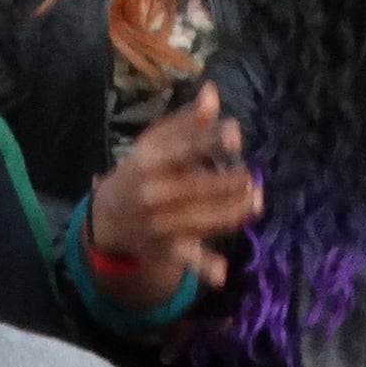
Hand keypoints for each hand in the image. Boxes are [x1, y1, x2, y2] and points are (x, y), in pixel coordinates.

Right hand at [85, 82, 262, 302]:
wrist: (110, 217)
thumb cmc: (143, 171)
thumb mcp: (156, 142)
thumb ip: (187, 121)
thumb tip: (213, 92)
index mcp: (149, 161)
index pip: (184, 149)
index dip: (211, 141)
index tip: (236, 135)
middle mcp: (153, 193)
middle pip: (199, 187)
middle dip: (230, 182)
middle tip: (250, 176)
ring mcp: (159, 224)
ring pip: (204, 219)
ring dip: (235, 211)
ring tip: (254, 200)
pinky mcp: (166, 249)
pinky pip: (188, 259)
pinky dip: (203, 268)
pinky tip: (221, 274)